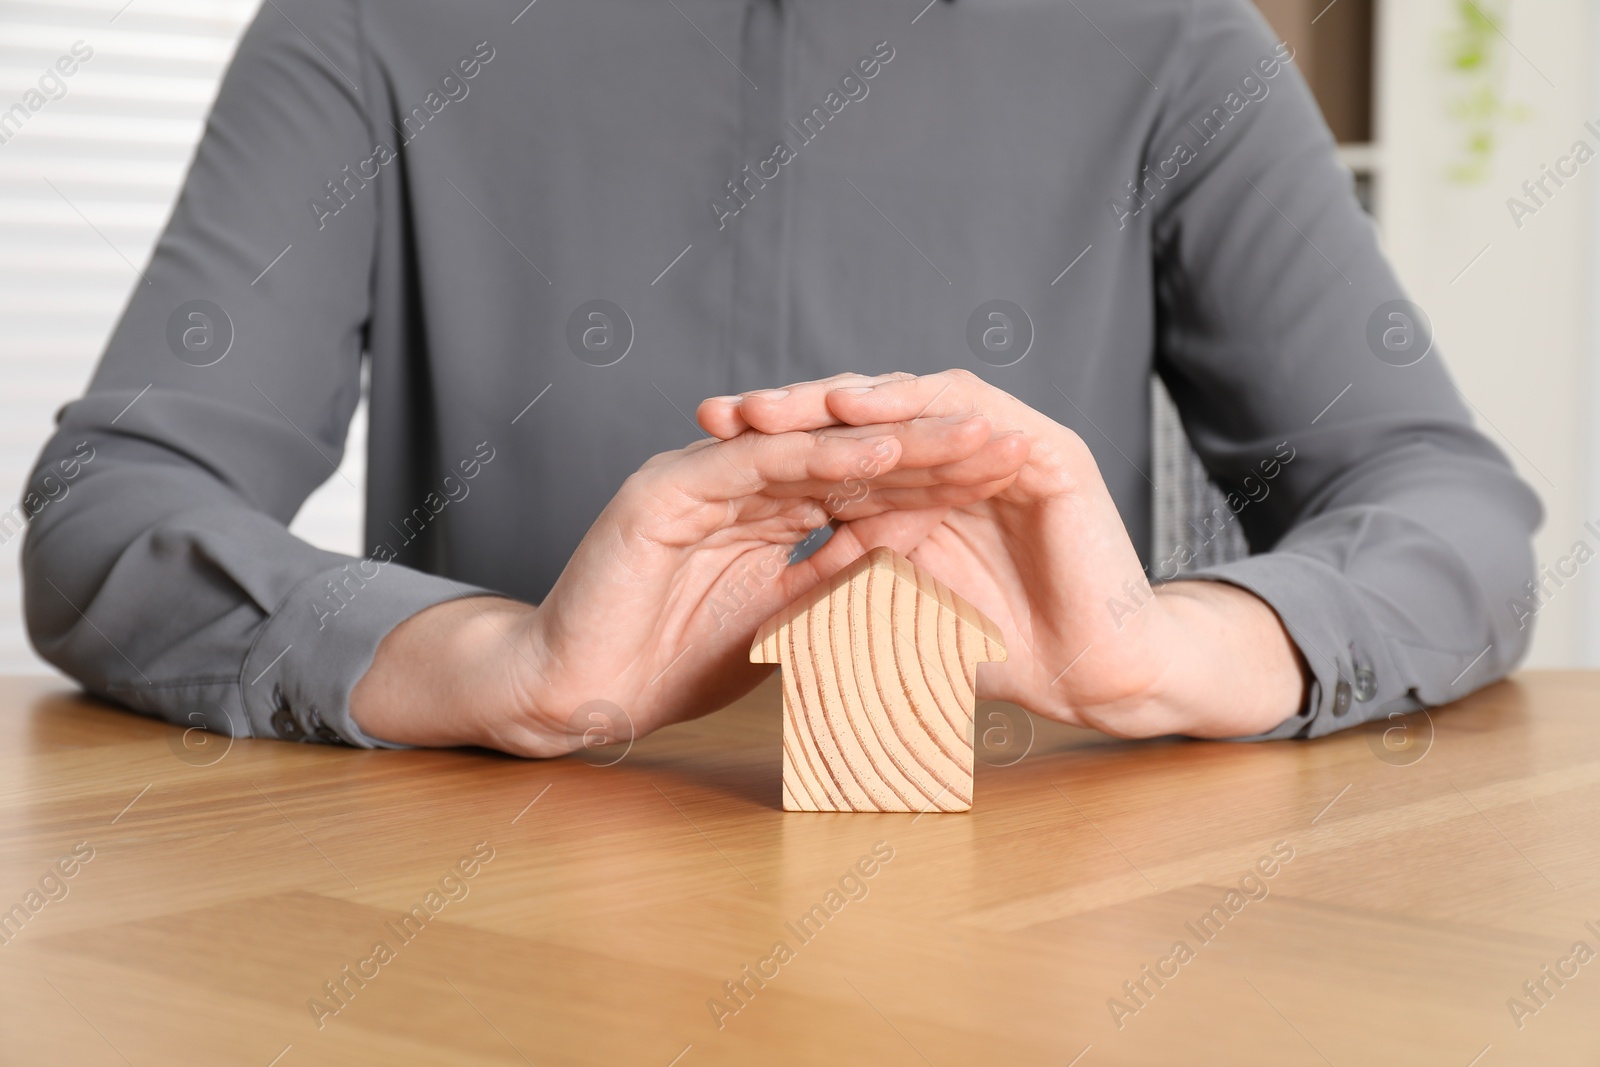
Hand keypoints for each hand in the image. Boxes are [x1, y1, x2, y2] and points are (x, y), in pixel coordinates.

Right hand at [351, 416, 1028, 754]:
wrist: (574, 694)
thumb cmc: (664, 663)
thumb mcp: (777, 623)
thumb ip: (829, 580)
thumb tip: (896, 547)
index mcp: (760, 511)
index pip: (860, 487)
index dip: (933, 481)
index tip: (1003, 482)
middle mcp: (733, 483)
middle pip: (848, 457)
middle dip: (932, 450)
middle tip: (1009, 442)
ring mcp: (699, 477)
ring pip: (811, 448)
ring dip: (893, 441)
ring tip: (967, 436)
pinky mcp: (666, 489)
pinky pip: (756, 466)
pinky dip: (821, 458)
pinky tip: (884, 452)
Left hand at [698, 371, 1307, 738]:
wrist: (1093, 677)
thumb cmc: (998, 655)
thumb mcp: (895, 619)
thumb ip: (839, 598)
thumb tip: (753, 618)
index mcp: (917, 493)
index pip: (835, 457)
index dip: (769, 458)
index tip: (697, 462)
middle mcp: (952, 458)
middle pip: (861, 419)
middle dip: (788, 415)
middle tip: (719, 414)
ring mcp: (998, 446)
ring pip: (906, 401)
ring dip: (837, 400)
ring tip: (773, 406)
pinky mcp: (1042, 447)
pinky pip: (967, 408)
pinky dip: (909, 405)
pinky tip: (856, 409)